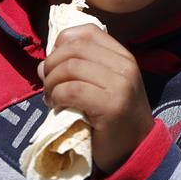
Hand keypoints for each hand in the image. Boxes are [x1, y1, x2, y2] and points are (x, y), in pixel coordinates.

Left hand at [39, 24, 153, 173]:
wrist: (136, 148)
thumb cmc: (114, 118)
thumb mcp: (103, 85)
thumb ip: (81, 68)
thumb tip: (44, 64)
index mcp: (123, 56)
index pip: (88, 32)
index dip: (63, 43)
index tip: (56, 64)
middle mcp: (125, 65)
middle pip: (74, 48)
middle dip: (51, 65)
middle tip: (49, 86)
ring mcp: (121, 85)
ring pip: (71, 67)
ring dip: (51, 83)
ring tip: (52, 98)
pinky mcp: (112, 106)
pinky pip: (72, 90)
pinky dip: (57, 96)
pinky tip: (57, 106)